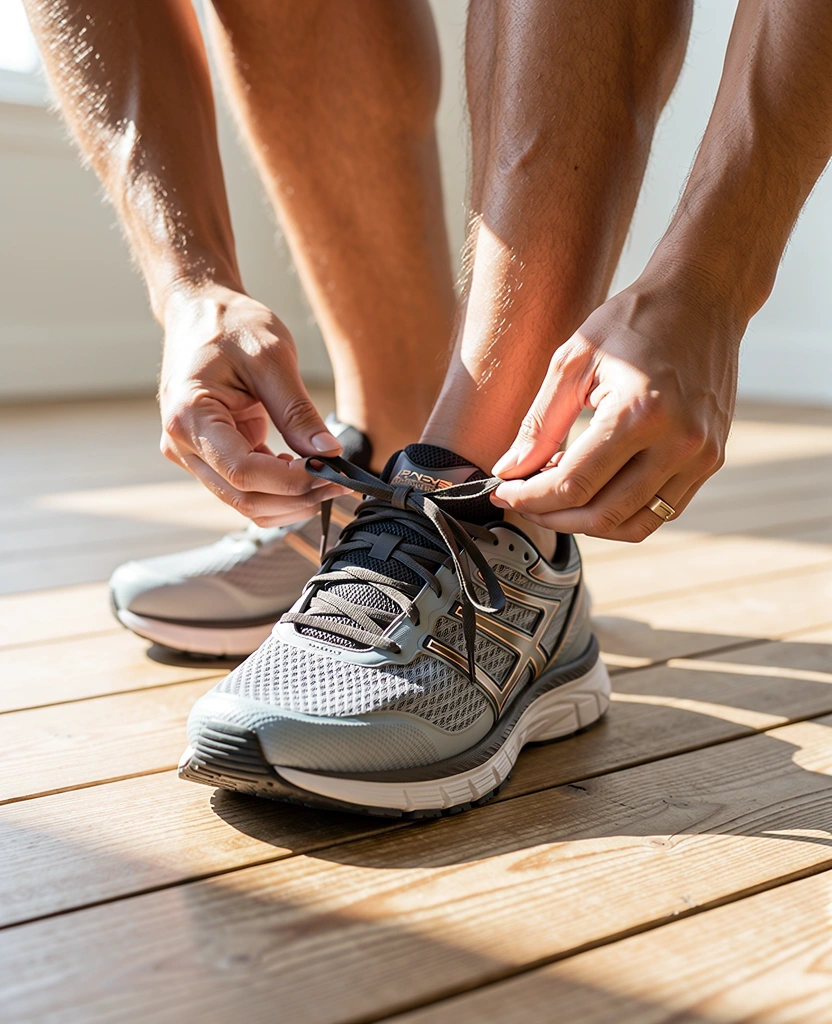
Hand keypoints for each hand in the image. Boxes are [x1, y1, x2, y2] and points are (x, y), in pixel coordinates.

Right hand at [159, 284, 348, 525]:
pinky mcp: (207, 455)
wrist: (199, 311)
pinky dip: (278, 487)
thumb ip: (298, 412)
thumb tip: (329, 453)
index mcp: (190, 416)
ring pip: (245, 500)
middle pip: (243, 497)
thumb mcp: (272, 358)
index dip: (291, 481)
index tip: (332, 473)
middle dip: (296, 497)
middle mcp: (182, 443)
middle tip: (339, 482)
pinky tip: (303, 468)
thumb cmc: (230, 324)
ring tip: (326, 476)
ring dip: (289, 499)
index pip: (243, 472)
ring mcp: (191, 453)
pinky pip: (245, 486)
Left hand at [490, 275, 740, 541]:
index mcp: (639, 412)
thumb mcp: (572, 361)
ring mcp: (701, 456)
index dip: (530, 497)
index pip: (574, 484)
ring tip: (554, 500)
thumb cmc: (634, 320)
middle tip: (522, 500)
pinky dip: (621, 513)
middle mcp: (678, 442)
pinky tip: (593, 490)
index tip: (502, 492)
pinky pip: (661, 510)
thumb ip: (539, 424)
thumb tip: (509, 472)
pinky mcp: (711, 460)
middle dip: (552, 517)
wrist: (702, 298)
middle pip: (602, 515)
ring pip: (634, 525)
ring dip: (586, 524)